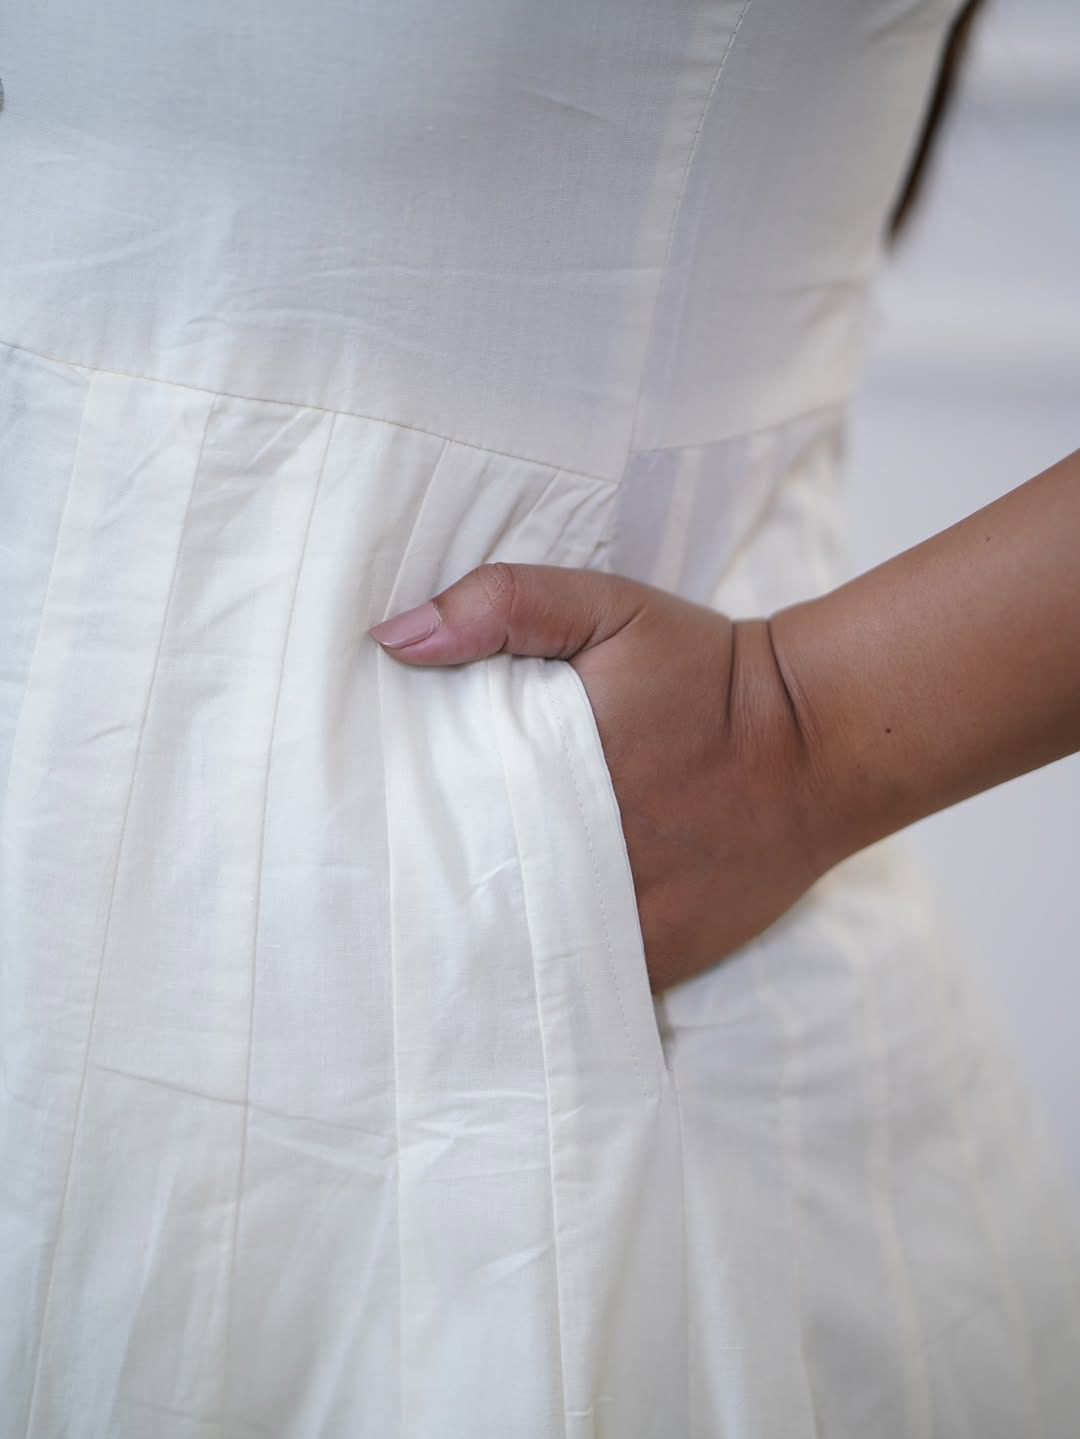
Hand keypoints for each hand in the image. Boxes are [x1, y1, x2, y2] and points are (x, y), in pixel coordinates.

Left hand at [368, 563, 827, 991]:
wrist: (817, 743)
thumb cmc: (705, 674)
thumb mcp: (608, 608)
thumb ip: (503, 606)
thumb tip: (393, 640)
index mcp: (541, 780)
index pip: (433, 821)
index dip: (396, 825)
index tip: (371, 823)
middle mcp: (574, 868)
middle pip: (466, 897)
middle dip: (429, 891)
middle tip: (389, 886)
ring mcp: (617, 927)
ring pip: (516, 956)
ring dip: (484, 940)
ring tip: (446, 927)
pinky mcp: (656, 962)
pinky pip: (575, 988)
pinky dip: (545, 977)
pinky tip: (522, 955)